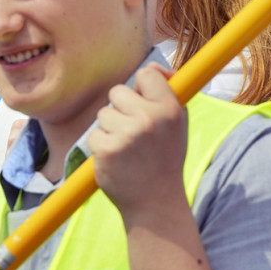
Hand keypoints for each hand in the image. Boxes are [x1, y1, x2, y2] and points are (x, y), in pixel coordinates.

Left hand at [87, 64, 187, 224]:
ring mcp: (127, 134)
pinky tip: (116, 160)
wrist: (155, 203)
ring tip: (127, 149)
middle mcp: (150, 118)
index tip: (143, 104)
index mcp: (170, 109)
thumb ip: (164, 94)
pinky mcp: (107, 149)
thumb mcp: (177, 125)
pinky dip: (101, 147)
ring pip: (103, 114)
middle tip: (134, 134)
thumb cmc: (164, 159)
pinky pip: (94, 135)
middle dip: (120, 110)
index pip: (146, 74)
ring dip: (110, 130)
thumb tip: (151, 67)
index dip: (140, 88)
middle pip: (117, 91)